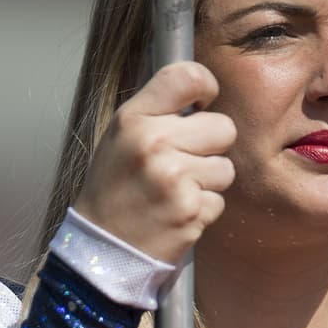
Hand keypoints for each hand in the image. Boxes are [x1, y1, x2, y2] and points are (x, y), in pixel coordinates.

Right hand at [74, 60, 235, 263]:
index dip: (206, 87)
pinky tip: (175, 214)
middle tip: (185, 163)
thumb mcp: (120, 138)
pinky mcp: (191, 212)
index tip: (203, 103)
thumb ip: (157, 113)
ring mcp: (175, 179)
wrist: (101, 250)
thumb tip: (199, 94)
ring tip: (176, 192)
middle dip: (211, 146)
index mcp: (134, 118)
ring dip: (208, 182)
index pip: (187, 76)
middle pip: (223, 127)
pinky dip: (203, 210)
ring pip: (225, 168)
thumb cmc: (113, 192)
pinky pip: (219, 201)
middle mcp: (155, 143)